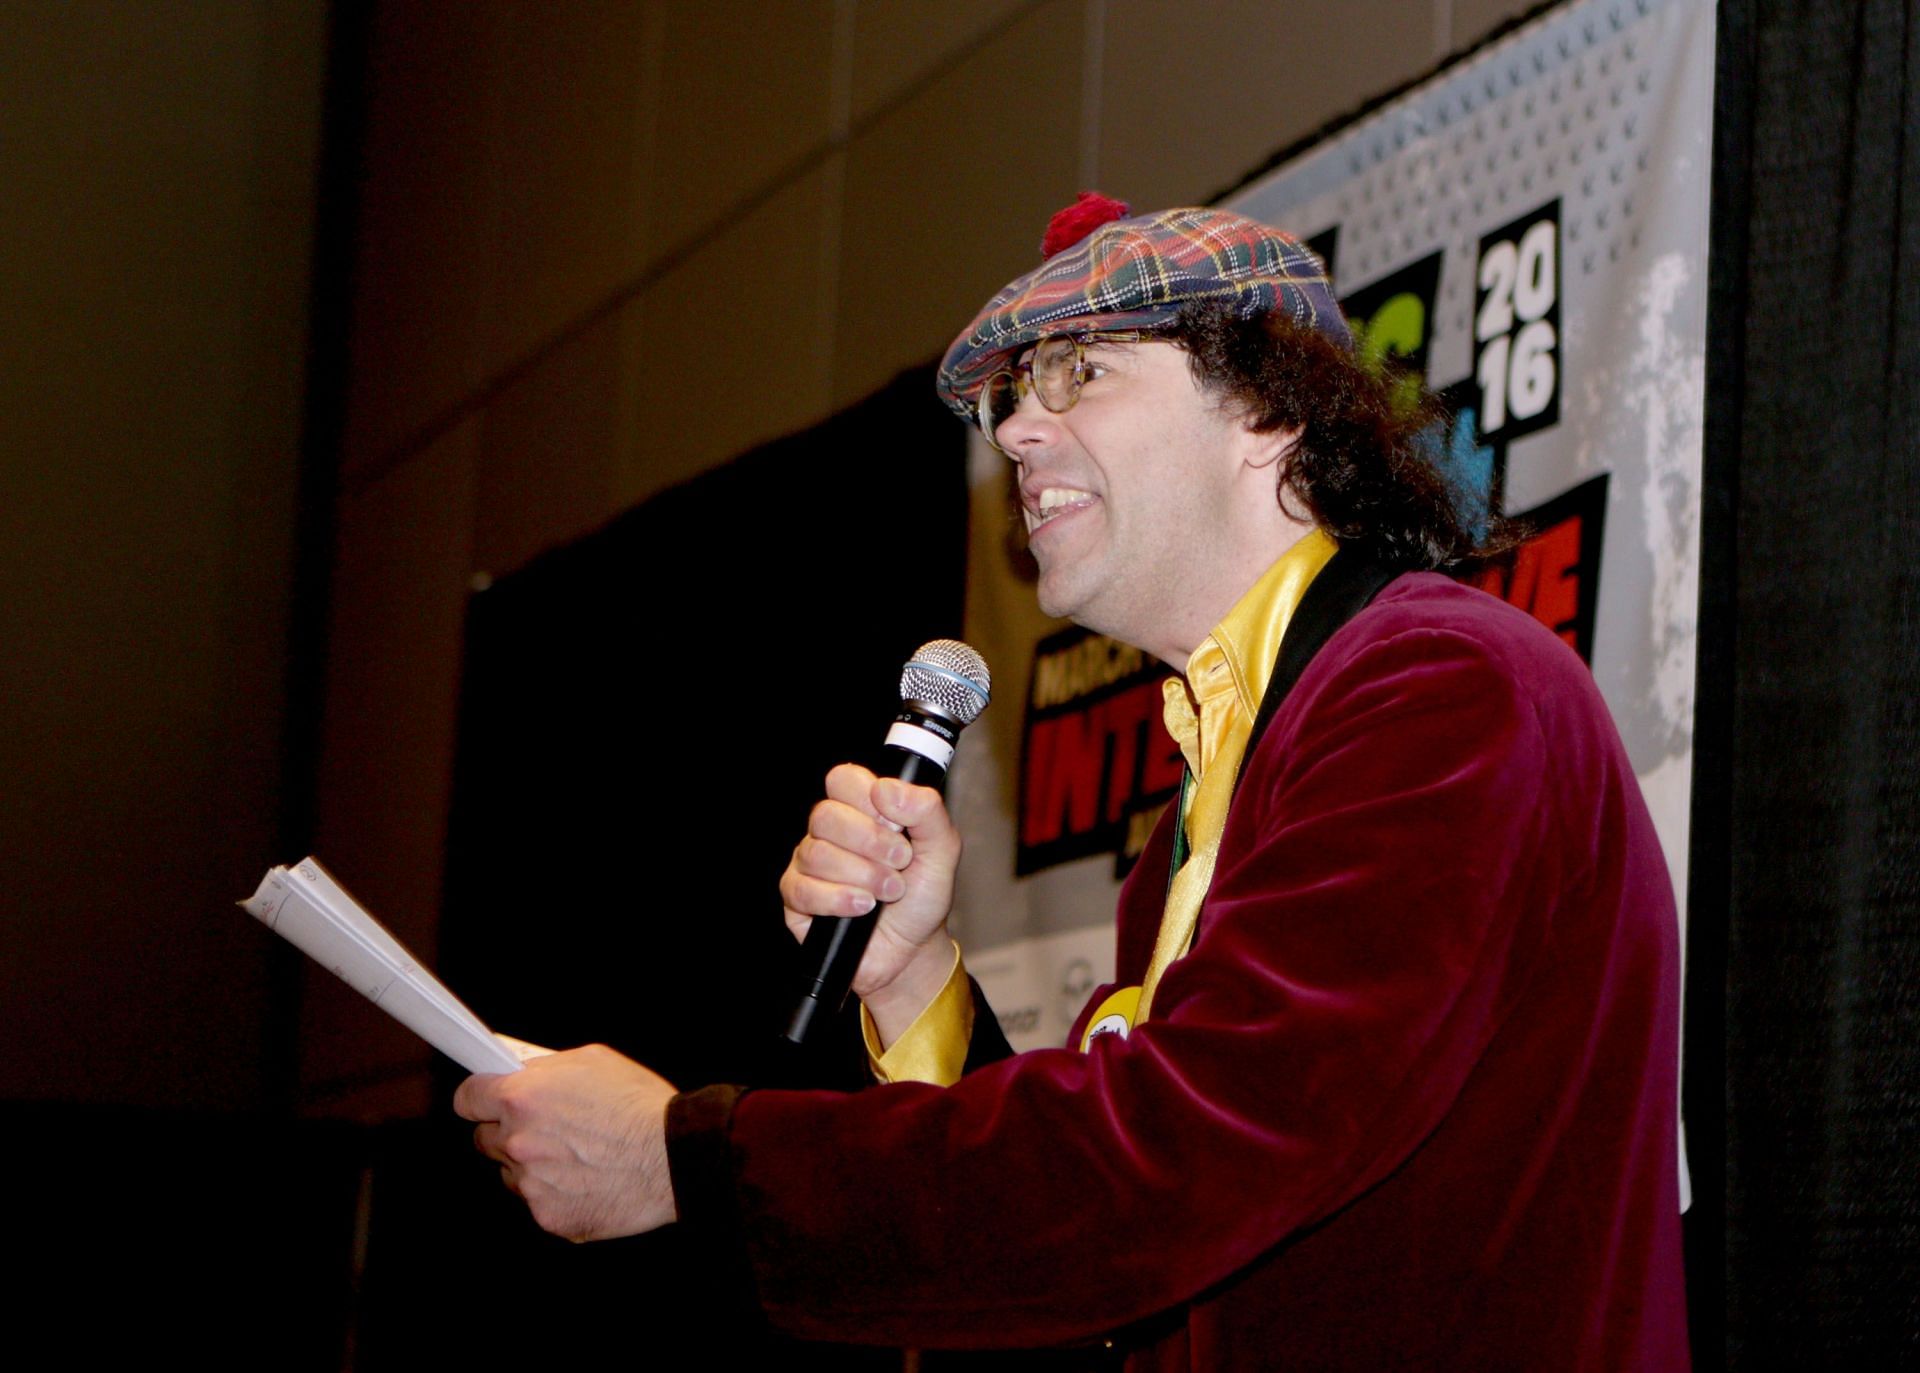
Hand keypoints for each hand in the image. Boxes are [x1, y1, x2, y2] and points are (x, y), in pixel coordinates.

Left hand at [453, 1045, 676, 1241]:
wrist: (675, 1156)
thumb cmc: (640, 1105)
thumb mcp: (592, 1061)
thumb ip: (545, 1067)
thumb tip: (519, 1072)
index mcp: (522, 1098)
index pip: (467, 1099)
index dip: (478, 1099)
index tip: (484, 1102)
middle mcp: (518, 1143)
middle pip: (484, 1140)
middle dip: (507, 1133)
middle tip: (547, 1129)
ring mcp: (531, 1185)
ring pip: (513, 1174)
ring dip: (533, 1165)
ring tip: (577, 1156)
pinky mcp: (549, 1217)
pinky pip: (540, 1203)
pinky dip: (558, 1194)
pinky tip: (589, 1180)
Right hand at [779, 763, 960, 1024]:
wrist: (912, 950)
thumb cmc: (922, 897)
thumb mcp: (942, 850)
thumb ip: (926, 810)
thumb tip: (886, 788)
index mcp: (862, 810)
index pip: (843, 779)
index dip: (867, 798)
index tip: (896, 824)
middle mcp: (831, 832)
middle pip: (825, 815)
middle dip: (870, 842)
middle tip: (900, 863)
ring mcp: (809, 863)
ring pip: (816, 853)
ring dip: (863, 876)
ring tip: (889, 891)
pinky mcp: (797, 898)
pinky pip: (803, 889)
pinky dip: (839, 900)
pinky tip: (863, 908)